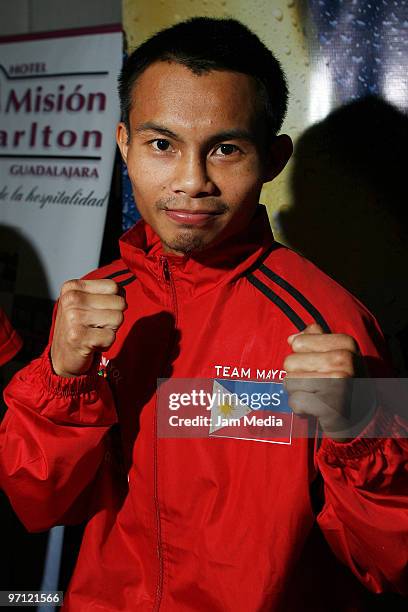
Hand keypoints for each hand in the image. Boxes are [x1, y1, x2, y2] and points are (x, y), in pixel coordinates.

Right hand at [50, 279, 125, 376]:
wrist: (62, 357)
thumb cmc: (78, 328)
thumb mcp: (85, 303)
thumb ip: (104, 294)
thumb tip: (123, 293)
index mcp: (72, 287)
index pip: (113, 286)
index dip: (114, 301)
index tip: (100, 311)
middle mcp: (71, 299)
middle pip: (119, 302)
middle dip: (113, 317)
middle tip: (96, 325)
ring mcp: (74, 318)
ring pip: (118, 318)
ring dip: (110, 330)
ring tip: (94, 334)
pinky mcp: (78, 337)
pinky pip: (111, 337)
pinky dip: (106, 344)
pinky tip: (92, 344)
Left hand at [283, 324, 364, 439]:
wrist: (363, 417)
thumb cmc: (345, 382)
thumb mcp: (338, 354)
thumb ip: (315, 339)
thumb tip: (291, 338)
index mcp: (346, 343)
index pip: (297, 343)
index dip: (302, 357)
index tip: (319, 368)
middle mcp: (344, 360)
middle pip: (290, 362)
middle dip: (297, 376)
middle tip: (317, 385)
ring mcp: (339, 382)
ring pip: (290, 382)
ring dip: (298, 392)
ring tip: (317, 396)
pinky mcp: (330, 405)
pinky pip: (295, 401)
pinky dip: (301, 408)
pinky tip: (317, 409)